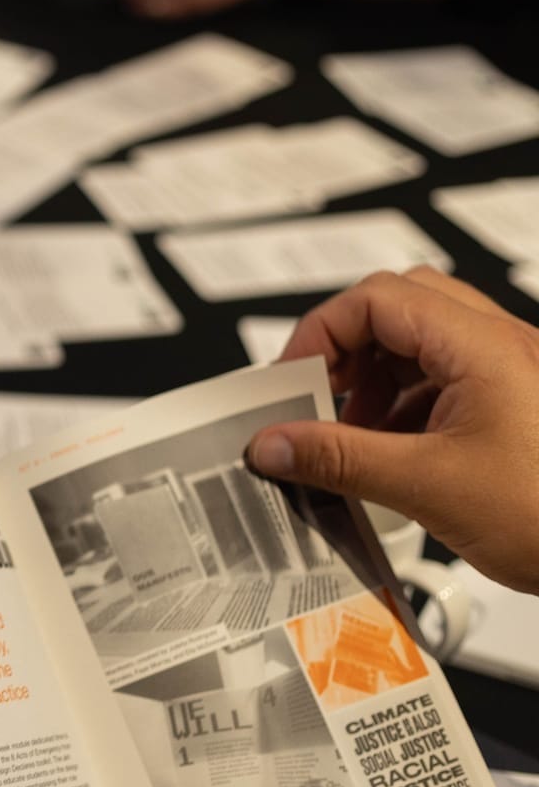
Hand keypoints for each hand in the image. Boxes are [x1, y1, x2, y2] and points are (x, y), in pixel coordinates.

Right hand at [246, 267, 538, 594]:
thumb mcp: (426, 487)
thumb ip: (338, 460)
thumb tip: (274, 445)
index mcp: (483, 347)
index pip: (376, 299)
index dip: (320, 334)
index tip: (290, 380)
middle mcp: (501, 346)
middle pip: (397, 308)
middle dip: (345, 349)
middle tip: (313, 394)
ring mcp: (510, 373)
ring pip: (419, 343)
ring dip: (373, 379)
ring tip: (349, 431)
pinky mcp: (512, 404)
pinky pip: (442, 379)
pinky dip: (402, 405)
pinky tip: (388, 450)